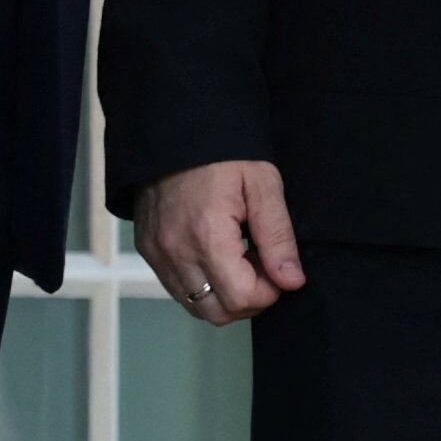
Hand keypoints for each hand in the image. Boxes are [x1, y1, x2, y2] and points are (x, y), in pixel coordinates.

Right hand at [136, 160, 307, 325]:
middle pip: (218, 313)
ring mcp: (157, 253)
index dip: (269, 291)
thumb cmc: (224, 151)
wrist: (177, 127)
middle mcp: (175, 250)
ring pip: (196, 306)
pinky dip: (201, 285)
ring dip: (224, 295)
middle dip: (248, 300)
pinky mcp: (148, 249)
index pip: (241, 297)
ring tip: (238, 259)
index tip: (277, 267)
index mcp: (206, 234)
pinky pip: (177, 288)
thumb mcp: (262, 183)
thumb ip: (278, 237)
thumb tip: (292, 282)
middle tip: (260, 266)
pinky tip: (215, 256)